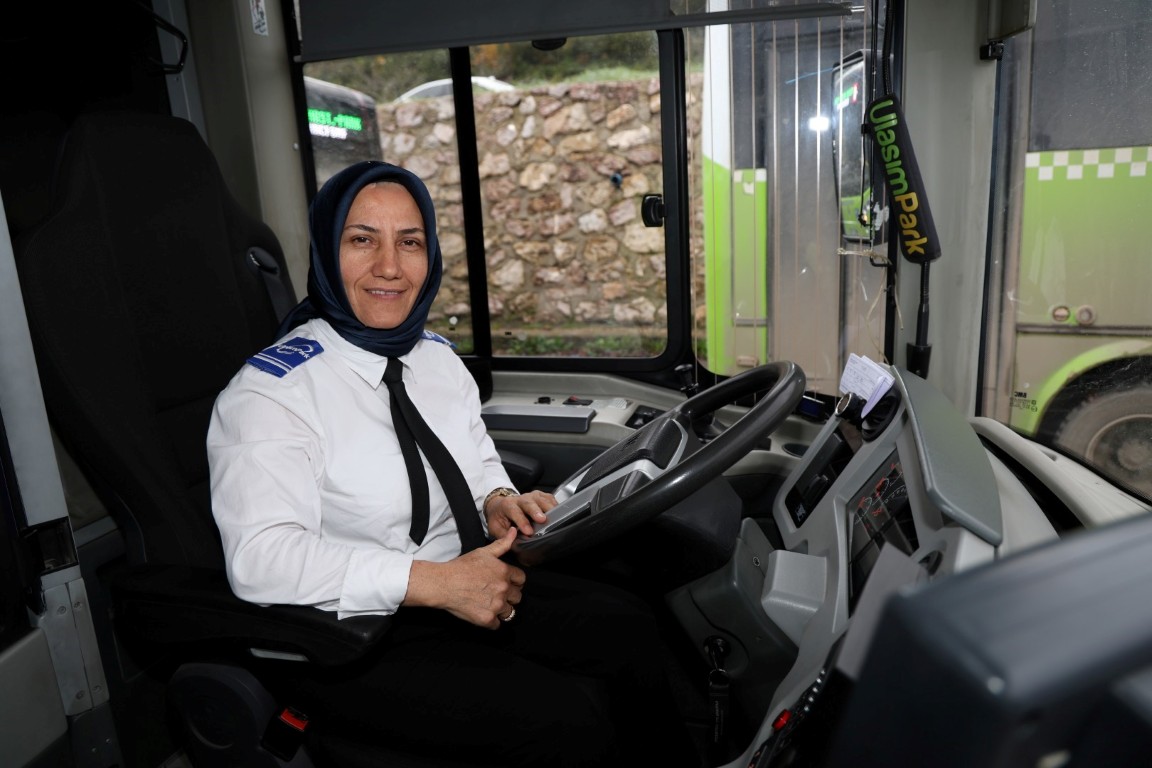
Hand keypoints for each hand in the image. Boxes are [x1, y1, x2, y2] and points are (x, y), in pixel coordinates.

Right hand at [404, 528, 526, 628]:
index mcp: (504, 572)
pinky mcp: (487, 619)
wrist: (443, 583)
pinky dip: (491, 621)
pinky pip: (497, 624)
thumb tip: (514, 532)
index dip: (513, 582)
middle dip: (508, 596)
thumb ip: (502, 544)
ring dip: (501, 609)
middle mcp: (503, 589)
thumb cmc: (460, 567)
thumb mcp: (482, 552)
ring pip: (509, 612)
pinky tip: (482, 612)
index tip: (504, 583)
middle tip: (494, 594)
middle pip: (517, 597)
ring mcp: (496, 605)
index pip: (521, 580)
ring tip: (488, 603)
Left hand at [485, 489, 556, 537]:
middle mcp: (520, 499)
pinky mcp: (540, 496)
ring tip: (555, 517)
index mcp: (507, 505)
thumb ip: (504, 536)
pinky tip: (558, 512)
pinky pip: (549, 498)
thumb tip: (514, 543)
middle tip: (542, 520)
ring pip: (541, 499)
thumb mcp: (495, 528)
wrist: (500, 505)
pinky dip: (554, 504)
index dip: (522, 522)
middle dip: (536, 511)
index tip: (528, 531)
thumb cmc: (499, 517)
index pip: (515, 512)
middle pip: (529, 503)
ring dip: (548, 508)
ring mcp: (531, 496)